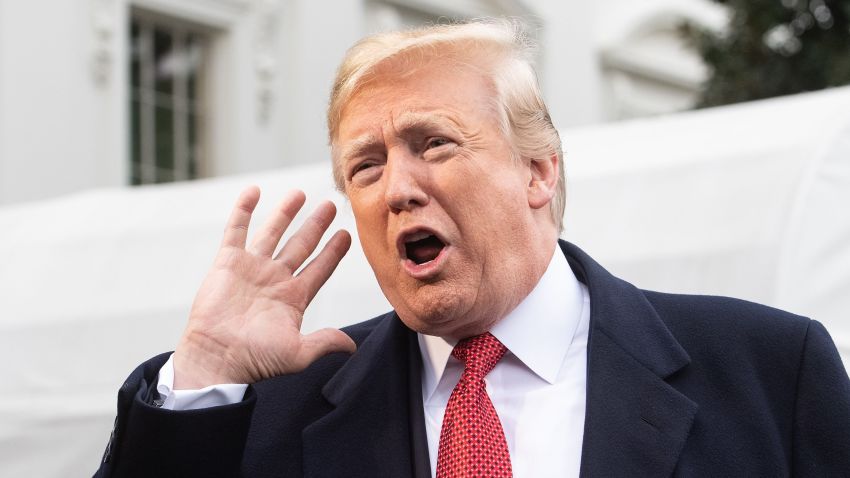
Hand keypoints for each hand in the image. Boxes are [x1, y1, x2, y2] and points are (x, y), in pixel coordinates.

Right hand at [172, 187, 354, 388]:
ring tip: (300, 194)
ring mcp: (252, 269)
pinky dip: (243, 210)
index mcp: (294, 297)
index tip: (347, 235)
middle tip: (330, 206)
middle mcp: (275, 279)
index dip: (333, 252)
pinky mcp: (227, 263)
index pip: (320, 268)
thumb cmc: (255, 360)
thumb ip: (325, 342)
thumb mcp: (298, 353)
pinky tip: (253, 191)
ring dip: (285, 213)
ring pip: (273, 233)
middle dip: (316, 226)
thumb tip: (351, 346)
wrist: (216, 359)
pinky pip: (236, 230)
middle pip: (301, 245)